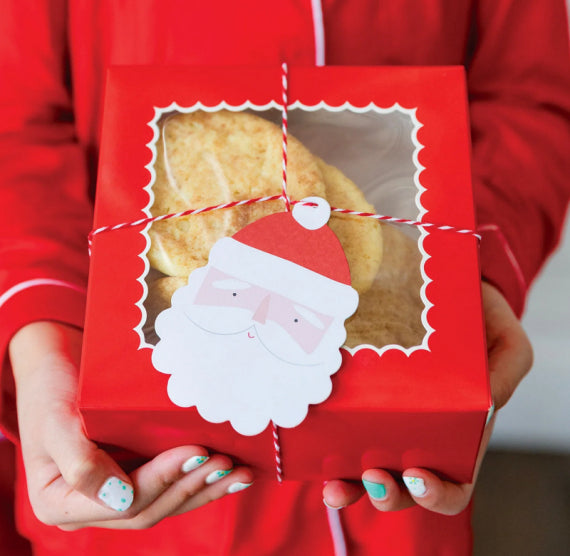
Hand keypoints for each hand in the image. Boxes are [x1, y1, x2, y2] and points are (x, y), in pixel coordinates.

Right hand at [9, 321, 253, 529]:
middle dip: (192, 487)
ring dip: (204, 488)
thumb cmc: (51, 389)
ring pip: (166, 502)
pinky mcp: (133, 474)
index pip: (125, 503)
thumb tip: (121, 500)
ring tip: (239, 473)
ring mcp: (114, 492)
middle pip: (150, 509)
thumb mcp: (56, 421)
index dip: (164, 480)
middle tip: (227, 463)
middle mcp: (91, 506)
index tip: (196, 450)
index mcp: (61, 504)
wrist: (55, 367)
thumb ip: (80, 465)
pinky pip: (168, 485)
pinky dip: (197, 479)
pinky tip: (227, 472)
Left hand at [323, 281, 532, 514]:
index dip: (439, 494)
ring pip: (364, 465)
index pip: (453, 482)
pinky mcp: (356, 392)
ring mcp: (383, 414)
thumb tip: (486, 403)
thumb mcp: (507, 342)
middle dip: (386, 494)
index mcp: (458, 431)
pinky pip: (338, 424)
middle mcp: (418, 430)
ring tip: (335, 484)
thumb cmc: (479, 318)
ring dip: (349, 484)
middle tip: (373, 477)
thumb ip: (506, 372)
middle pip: (402, 484)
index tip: (417, 478)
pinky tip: (312, 446)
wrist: (443, 284)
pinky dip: (325, 444)